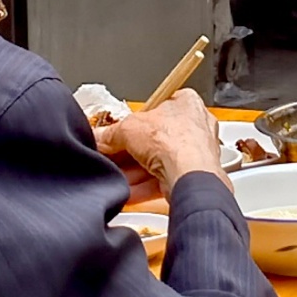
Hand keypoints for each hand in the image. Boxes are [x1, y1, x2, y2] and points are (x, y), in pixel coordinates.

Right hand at [101, 92, 223, 188]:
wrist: (190, 176)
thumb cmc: (174, 142)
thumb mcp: (128, 129)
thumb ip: (111, 133)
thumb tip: (100, 136)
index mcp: (187, 103)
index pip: (155, 109)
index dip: (134, 122)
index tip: (118, 132)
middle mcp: (196, 127)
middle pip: (155, 139)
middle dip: (131, 151)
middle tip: (113, 155)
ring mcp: (196, 154)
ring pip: (159, 162)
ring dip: (135, 171)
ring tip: (118, 175)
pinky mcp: (193, 177)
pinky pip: (164, 180)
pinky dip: (145, 186)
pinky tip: (128, 192)